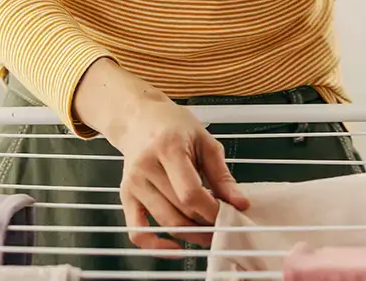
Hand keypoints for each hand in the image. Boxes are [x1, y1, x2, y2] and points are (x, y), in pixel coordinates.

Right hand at [103, 96, 249, 252]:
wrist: (137, 117)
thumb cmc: (173, 125)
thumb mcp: (204, 141)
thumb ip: (222, 175)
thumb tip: (240, 204)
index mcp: (168, 148)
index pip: (190, 194)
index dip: (212, 211)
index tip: (228, 215)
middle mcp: (146, 167)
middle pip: (179, 211)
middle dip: (205, 224)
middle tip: (222, 226)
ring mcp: (133, 183)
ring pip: (165, 223)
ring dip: (190, 234)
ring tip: (206, 231)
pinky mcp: (125, 195)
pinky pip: (137, 231)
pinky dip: (155, 246)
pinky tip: (175, 248)